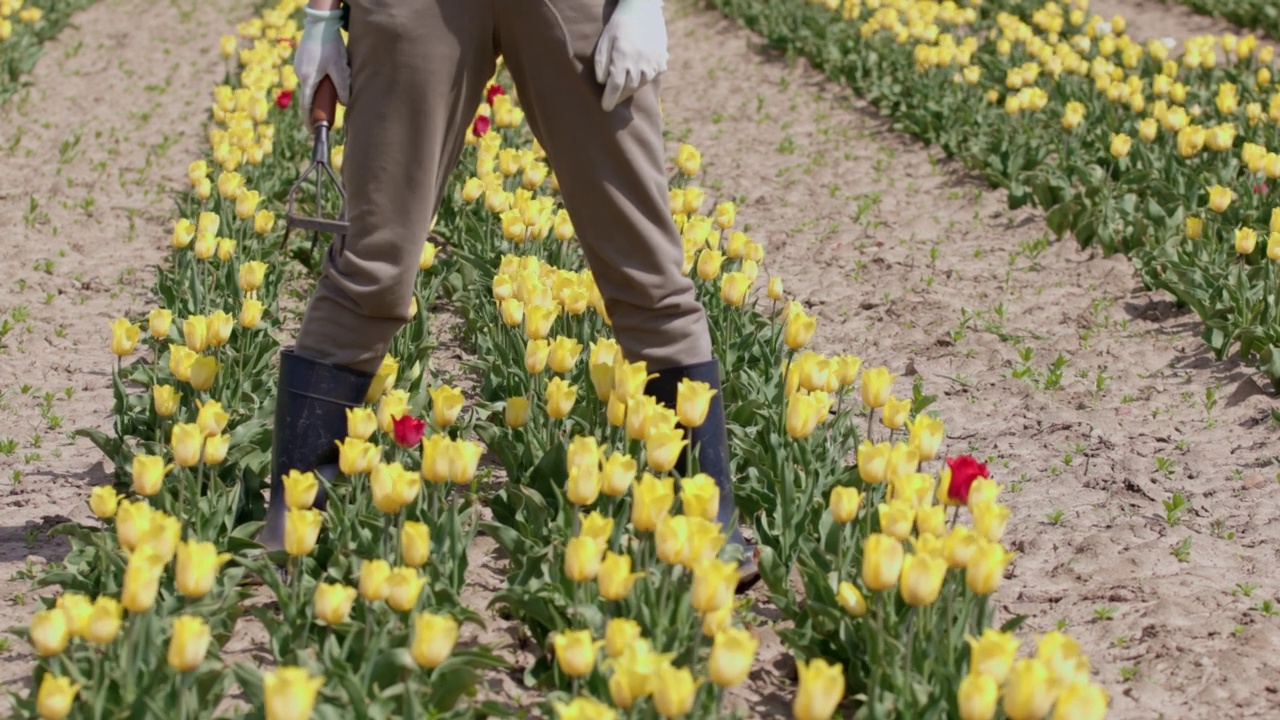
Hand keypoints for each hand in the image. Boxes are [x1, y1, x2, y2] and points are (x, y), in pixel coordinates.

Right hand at [293, 7, 349, 127]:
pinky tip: (327, 75)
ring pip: (310, 85)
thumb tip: (345, 104)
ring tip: (331, 91)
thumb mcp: (339, 68)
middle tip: (325, 116)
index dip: (309, 119)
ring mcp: (299, 66)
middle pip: (308, 96)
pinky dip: (318, 80)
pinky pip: (310, 75)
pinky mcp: (302, 59)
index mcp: (307, 79)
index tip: (312, 131)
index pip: (306, 105)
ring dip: (319, 91)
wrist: (320, 23)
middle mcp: (300, 74)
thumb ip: (342, 87)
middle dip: (316, 106)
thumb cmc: (330, 45)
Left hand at [593, 0, 667, 111]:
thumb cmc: (619, 25)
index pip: (615, 85)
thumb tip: (603, 83)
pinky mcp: (661, 61)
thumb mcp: (605, 40)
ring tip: (624, 88)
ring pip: (640, 84)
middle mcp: (639, 61)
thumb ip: (601, 62)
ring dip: (631, 89)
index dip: (609, 99)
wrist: (643, 10)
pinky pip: (652, 77)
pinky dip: (643, 80)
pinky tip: (637, 76)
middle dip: (619, 96)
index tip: (605, 107)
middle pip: (628, 88)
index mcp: (623, 56)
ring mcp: (652, 62)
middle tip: (613, 99)